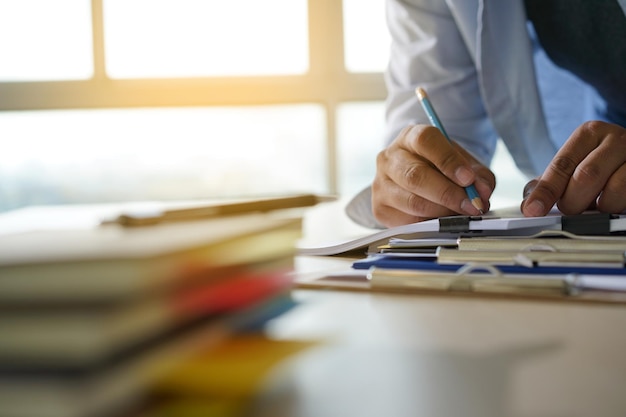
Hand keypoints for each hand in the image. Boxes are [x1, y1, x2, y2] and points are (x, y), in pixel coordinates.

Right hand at [372, 124, 494, 226]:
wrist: (418, 180)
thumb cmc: (441, 169)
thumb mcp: (463, 164)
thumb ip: (478, 176)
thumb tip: (480, 194)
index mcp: (410, 137)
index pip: (425, 142)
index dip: (448, 161)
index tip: (468, 178)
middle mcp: (389, 158)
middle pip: (415, 175)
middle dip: (447, 193)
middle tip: (471, 204)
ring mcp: (380, 184)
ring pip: (412, 202)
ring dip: (442, 212)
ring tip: (460, 214)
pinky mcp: (380, 208)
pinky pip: (407, 221)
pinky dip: (430, 224)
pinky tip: (442, 221)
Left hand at [521, 121, 625, 216]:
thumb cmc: (598, 162)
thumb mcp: (574, 163)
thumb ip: (549, 182)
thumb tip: (529, 204)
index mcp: (589, 133)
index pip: (562, 164)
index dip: (546, 191)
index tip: (532, 210)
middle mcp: (616, 139)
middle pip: (587, 176)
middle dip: (572, 201)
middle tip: (569, 209)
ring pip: (616, 189)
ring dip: (599, 207)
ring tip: (595, 206)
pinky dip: (618, 207)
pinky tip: (612, 205)